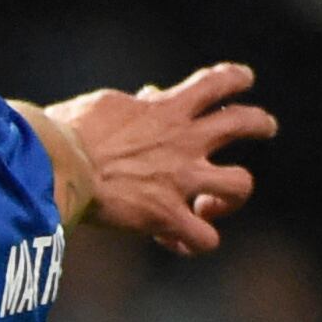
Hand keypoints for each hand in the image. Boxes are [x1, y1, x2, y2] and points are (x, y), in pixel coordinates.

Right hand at [48, 63, 277, 255]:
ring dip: (234, 194)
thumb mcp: (106, 105)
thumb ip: (136, 105)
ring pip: (240, 184)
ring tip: (218, 201)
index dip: (236, 79)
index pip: (216, 83)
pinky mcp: (166, 215)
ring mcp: (181, 179)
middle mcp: (184, 141)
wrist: (56, 165)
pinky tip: (178, 242)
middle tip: (265, 128)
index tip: (244, 80)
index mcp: (168, 109)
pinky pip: (203, 238)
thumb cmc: (67, 133)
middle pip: (245, 123)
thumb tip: (148, 97)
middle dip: (260, 124)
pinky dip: (193, 242)